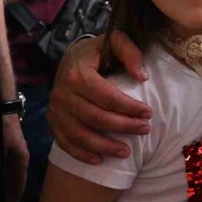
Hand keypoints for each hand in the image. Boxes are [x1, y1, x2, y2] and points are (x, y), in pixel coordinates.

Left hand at [2, 114, 28, 201]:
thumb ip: (2, 163)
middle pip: (18, 183)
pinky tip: (2, 183)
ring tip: (4, 200)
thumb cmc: (2, 125)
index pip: (19, 185)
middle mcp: (22, 159)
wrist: (4, 106)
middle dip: (13, 197)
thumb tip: (1, 183)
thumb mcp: (1, 145)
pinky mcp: (13, 151)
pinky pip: (13, 171)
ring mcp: (18, 154)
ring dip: (11, 189)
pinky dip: (9, 180)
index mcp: (21, 160)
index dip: (14, 200)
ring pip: (16, 177)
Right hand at [46, 32, 151, 164]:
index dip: (129, 107)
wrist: (69, 57)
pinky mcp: (53, 121)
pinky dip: (81, 154)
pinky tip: (99, 160)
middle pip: (96, 117)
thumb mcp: (114, 40)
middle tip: (145, 130)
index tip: (149, 113)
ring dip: (104, 146)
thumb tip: (143, 77)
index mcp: (78, 74)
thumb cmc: (97, 50)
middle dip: (123, 126)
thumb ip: (130, 52)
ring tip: (127, 152)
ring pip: (80, 134)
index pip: (108, 97)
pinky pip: (65, 142)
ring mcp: (56, 110)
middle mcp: (63, 94)